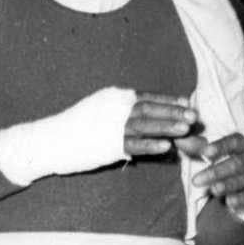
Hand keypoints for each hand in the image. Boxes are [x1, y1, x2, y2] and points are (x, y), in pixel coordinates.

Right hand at [0, 86, 194, 185]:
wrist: (48, 139)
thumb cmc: (76, 128)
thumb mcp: (99, 112)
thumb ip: (121, 113)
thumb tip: (141, 118)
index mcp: (114, 97)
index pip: (147, 97)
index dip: (168, 101)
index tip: (187, 103)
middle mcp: (114, 107)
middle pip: (150, 108)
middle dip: (174, 112)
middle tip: (195, 115)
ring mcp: (111, 125)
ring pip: (145, 124)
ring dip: (167, 125)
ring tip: (187, 127)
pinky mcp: (106, 144)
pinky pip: (133, 144)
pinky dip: (150, 144)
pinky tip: (166, 147)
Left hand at [188, 131, 243, 215]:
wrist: (243, 172)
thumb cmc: (222, 156)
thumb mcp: (210, 148)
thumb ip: (196, 144)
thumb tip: (179, 140)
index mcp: (239, 143)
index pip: (233, 142)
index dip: (220, 147)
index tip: (205, 152)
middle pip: (236, 163)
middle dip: (216, 172)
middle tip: (195, 180)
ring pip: (243, 179)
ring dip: (227, 185)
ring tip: (212, 190)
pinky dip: (241, 199)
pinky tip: (229, 202)